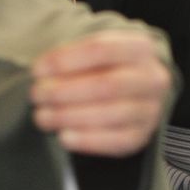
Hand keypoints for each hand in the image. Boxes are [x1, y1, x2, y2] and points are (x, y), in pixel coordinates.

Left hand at [30, 29, 172, 156]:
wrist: (134, 87)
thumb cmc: (104, 65)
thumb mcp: (93, 50)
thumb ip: (71, 58)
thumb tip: (42, 74)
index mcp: (139, 47)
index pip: (100, 49)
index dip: (65, 60)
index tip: (37, 69)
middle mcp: (152, 78)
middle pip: (107, 85)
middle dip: (65, 91)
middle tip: (36, 94)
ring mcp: (150, 109)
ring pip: (111, 114)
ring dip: (70, 116)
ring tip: (42, 116)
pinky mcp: (143, 135)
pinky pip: (117, 142)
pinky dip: (88, 141)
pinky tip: (64, 136)